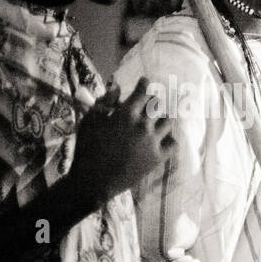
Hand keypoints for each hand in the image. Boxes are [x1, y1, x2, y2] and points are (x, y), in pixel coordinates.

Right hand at [68, 79, 174, 204]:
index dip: (145, 85)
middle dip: (153, 101)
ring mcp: (153, 142)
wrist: (94, 180)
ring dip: (162, 117)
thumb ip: (105, 102)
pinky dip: (169, 138)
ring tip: (157, 118)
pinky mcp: (158, 158)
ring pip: (168, 122)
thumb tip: (117, 88)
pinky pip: (173, 143)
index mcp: (126, 114)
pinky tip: (163, 137)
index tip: (145, 81)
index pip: (143, 93)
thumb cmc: (88, 148)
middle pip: (157, 106)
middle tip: (150, 102)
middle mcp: (143, 126)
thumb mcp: (90, 121)